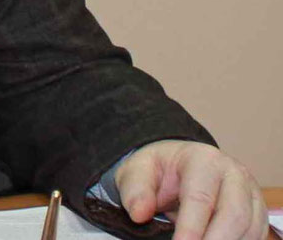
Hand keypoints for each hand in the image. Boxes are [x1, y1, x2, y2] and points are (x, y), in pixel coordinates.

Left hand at [115, 141, 266, 239]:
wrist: (177, 166)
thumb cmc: (159, 170)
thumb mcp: (137, 172)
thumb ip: (135, 190)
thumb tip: (139, 213)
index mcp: (203, 159)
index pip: (201, 198)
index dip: (191, 227)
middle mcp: (233, 174)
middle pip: (234, 215)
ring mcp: (249, 193)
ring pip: (249, 228)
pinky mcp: (256, 212)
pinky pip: (254, 235)